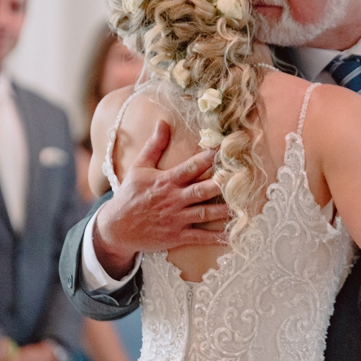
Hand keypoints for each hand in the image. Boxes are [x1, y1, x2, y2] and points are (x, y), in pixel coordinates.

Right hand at [92, 120, 230, 276]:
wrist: (115, 227)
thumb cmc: (129, 195)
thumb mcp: (138, 168)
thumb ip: (154, 146)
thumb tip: (163, 122)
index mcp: (166, 181)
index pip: (191, 167)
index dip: (208, 157)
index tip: (226, 149)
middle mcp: (173, 199)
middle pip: (201, 190)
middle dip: (221, 184)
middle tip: (241, 178)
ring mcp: (176, 218)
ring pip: (205, 213)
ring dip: (225, 210)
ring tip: (245, 205)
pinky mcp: (176, 236)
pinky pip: (199, 237)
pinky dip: (216, 238)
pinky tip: (233, 236)